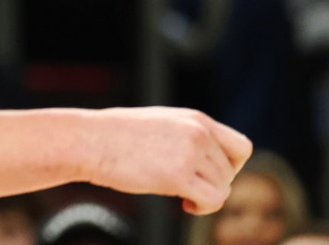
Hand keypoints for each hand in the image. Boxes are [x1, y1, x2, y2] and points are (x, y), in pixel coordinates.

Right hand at [84, 107, 251, 213]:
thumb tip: (208, 163)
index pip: (241, 147)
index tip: (207, 174)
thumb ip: (188, 136)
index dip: (231, 166)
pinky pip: (213, 200)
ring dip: (204, 197)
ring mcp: (189, 153)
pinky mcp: (178, 175)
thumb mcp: (160, 124)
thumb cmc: (114, 135)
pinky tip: (183, 204)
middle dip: (212, 184)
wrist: (88, 141)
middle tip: (187, 188)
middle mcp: (198, 133)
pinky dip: (202, 208)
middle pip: (230, 172)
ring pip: (222, 189)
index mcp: (195, 119)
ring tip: (180, 195)